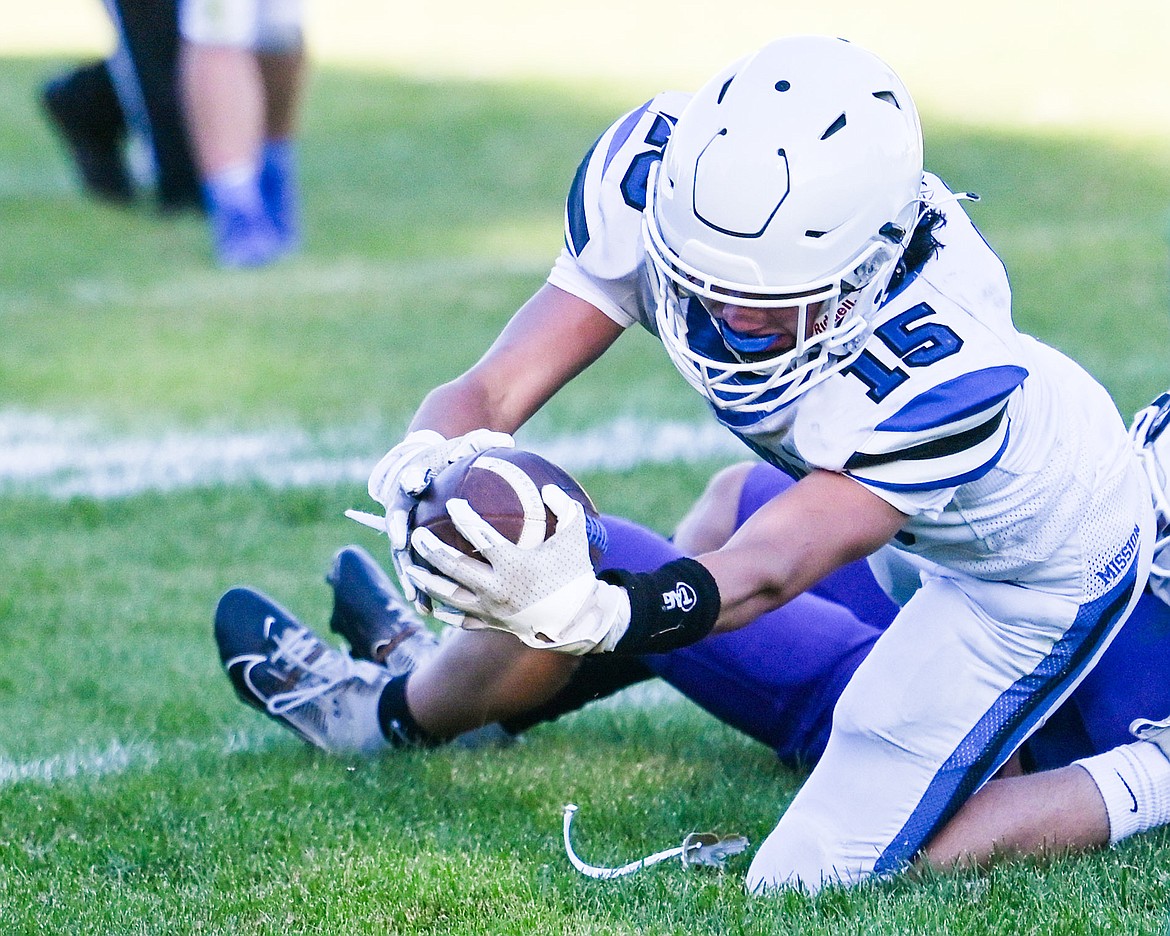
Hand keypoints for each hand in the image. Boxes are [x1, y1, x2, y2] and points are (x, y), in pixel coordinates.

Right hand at [352, 428, 513, 607]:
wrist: (425, 461)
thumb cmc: (448, 454)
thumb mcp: (462, 444)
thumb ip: (479, 442)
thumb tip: (506, 439)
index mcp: (408, 487)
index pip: (399, 504)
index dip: (397, 520)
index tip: (402, 536)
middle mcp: (402, 513)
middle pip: (397, 539)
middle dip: (403, 559)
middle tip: (412, 578)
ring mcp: (405, 531)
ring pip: (406, 560)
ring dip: (413, 582)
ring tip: (422, 604)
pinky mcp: (412, 545)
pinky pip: (419, 568)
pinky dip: (425, 587)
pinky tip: (436, 610)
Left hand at [407, 485, 629, 653]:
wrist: (576, 622)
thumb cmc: (575, 576)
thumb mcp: (575, 538)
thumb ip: (564, 509)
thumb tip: (547, 487)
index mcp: (515, 565)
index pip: (482, 538)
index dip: (464, 519)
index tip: (452, 504)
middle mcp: (497, 589)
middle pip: (455, 568)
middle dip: (432, 550)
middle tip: (415, 535)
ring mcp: (491, 610)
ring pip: (449, 596)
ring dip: (427, 581)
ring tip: (409, 568)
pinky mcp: (489, 624)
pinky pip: (458, 619)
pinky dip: (441, 611)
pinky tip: (426, 603)